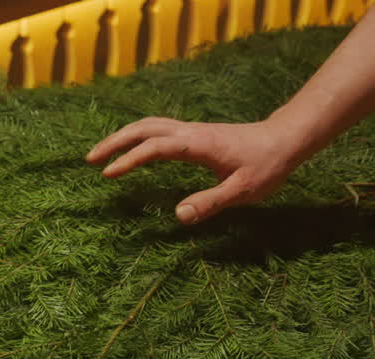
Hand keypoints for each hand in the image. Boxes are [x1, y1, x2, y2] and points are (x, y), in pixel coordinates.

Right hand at [85, 118, 300, 224]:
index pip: (154, 147)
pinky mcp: (194, 135)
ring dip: (123, 137)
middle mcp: (190, 132)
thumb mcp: (243, 190)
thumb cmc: (266, 165)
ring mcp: (191, 131)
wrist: (285, 139)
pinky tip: (132, 152)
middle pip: (143, 128)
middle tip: (89, 160)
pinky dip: (138, 138)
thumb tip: (178, 216)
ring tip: (102, 156)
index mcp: (197, 144)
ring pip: (149, 126)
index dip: (129, 160)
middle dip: (114, 142)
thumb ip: (211, 202)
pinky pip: (158, 131)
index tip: (108, 175)